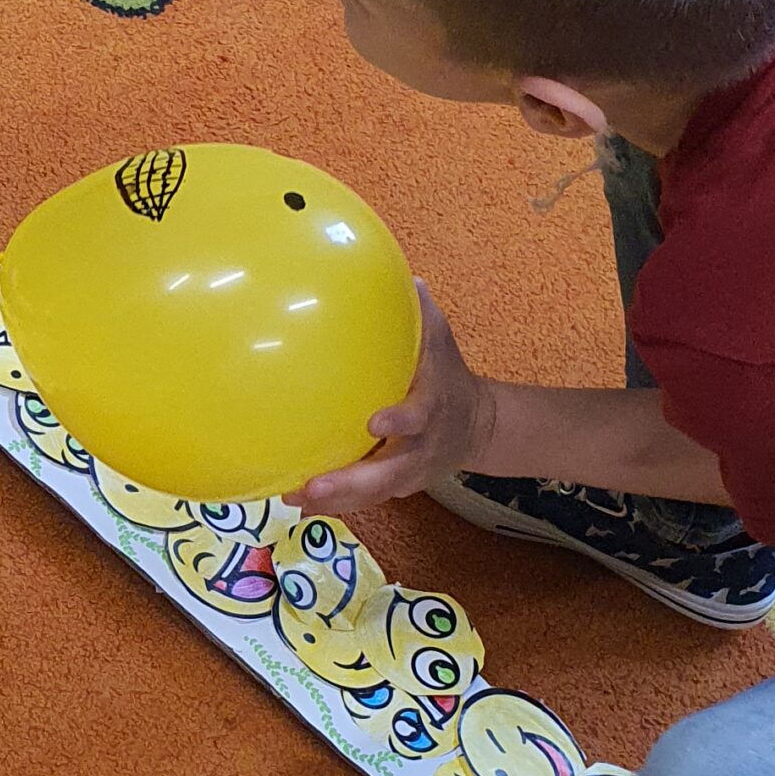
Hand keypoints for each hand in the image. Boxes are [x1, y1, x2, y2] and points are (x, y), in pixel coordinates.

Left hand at [292, 284, 495, 514]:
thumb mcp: (440, 338)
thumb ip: (417, 310)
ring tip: (294, 500)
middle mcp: (420, 446)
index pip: (419, 416)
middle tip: (313, 486)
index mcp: (431, 408)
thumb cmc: (446, 372)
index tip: (375, 422)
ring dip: (335, 500)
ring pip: (372, 493)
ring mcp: (409, 472)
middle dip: (352, 483)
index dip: (401, 420)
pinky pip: (365, 498)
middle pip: (389, 473)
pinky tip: (295, 500)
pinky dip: (334, 502)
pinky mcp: (396, 486)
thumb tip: (396, 273)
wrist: (480, 424)